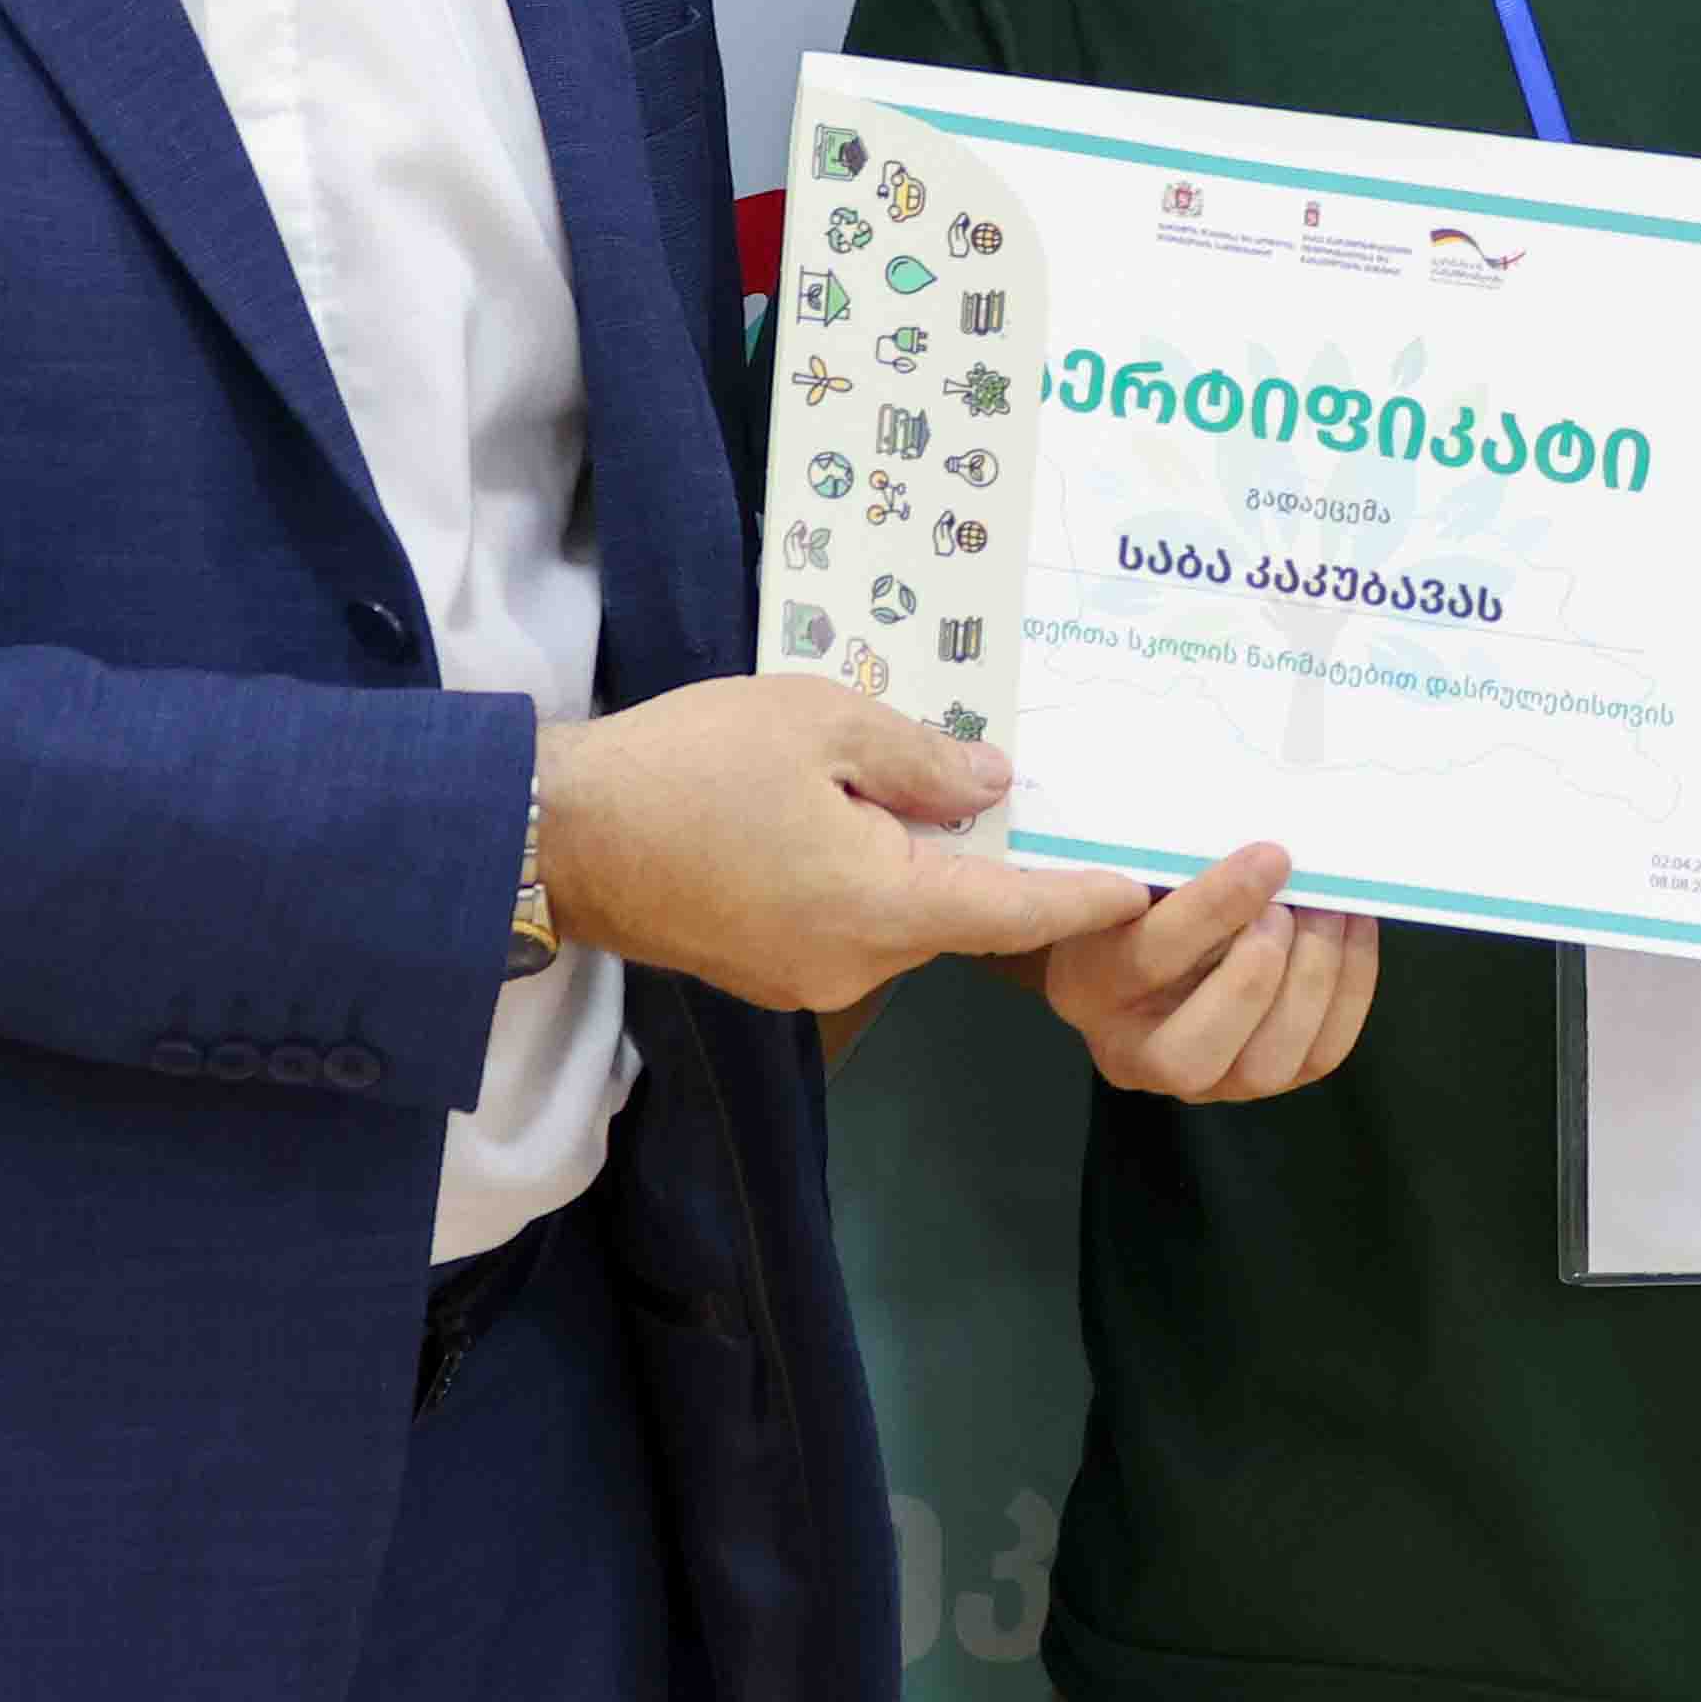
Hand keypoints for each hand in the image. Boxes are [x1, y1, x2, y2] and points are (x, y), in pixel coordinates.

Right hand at [533, 680, 1146, 1014]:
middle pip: (956, 910)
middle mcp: (856, 966)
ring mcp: (806, 980)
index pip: (1014, 910)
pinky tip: (842, 820)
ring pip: (897, 914)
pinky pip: (845, 923)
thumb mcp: (818, 720)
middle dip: (988, 856)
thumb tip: (994, 784)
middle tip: (1026, 789)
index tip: (1145, 888)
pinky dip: (865, 877)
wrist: (555, 835)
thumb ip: (921, 757)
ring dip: (915, 860)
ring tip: (907, 784)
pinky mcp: (764, 971)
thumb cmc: (689, 764)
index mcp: (883, 908)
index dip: (1084, 897)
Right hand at [1036, 841, 1376, 1100]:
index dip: (1217, 906)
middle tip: (1291, 906)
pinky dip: (1348, 990)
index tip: (1270, 857)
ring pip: (1265, 1066)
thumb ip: (1174, 866)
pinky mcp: (1261, 1077)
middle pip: (1197, 1047)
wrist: (1134, 945)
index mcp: (1089, 989)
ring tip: (1330, 913)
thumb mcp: (1132, 871)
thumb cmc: (1134, 895)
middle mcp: (1136, 1054)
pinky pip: (1319, 1054)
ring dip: (1312, 982)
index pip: (1150, 958)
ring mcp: (1203, 1082)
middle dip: (1258, 971)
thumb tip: (1262, 852)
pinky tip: (1351, 931)